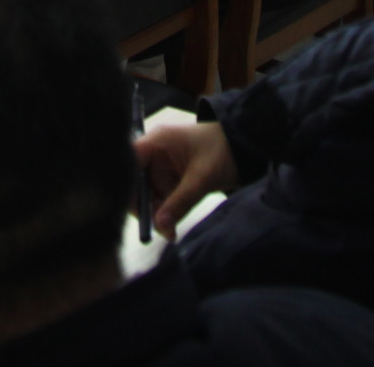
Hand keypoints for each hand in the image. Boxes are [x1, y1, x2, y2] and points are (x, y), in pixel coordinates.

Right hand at [136, 122, 238, 238]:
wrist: (246, 148)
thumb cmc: (224, 151)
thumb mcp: (202, 177)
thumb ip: (180, 201)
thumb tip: (160, 226)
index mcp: (157, 142)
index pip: (128, 163)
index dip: (127, 187)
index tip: (137, 212)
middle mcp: (153, 154)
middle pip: (134, 183)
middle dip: (144, 207)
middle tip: (160, 228)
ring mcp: (160, 168)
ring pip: (146, 196)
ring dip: (155, 215)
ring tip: (170, 231)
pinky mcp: (168, 180)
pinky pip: (158, 200)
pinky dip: (164, 214)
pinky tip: (171, 227)